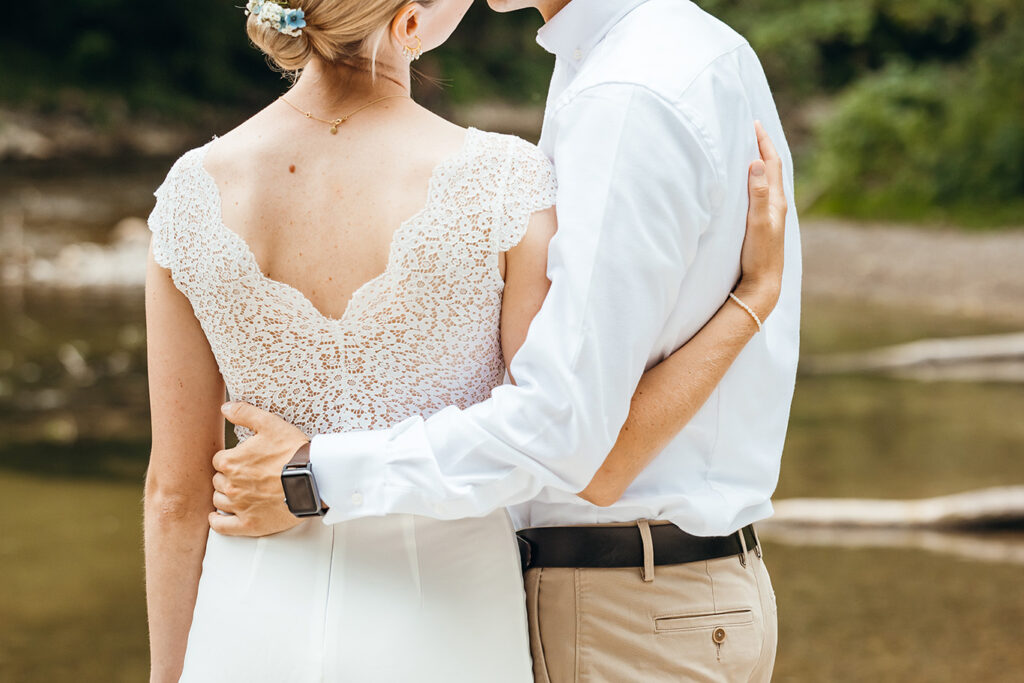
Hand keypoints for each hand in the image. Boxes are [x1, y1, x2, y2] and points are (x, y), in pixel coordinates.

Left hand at [208, 401, 309, 536]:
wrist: (315, 479)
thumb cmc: (294, 453)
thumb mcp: (270, 424)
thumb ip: (245, 413)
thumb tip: (226, 407)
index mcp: (231, 462)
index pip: (219, 460)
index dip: (230, 459)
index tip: (242, 460)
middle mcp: (231, 485)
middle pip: (218, 481)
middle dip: (228, 477)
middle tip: (245, 475)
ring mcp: (239, 506)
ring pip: (219, 501)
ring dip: (225, 496)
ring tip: (239, 492)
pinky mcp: (250, 524)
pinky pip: (222, 526)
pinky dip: (218, 521)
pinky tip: (221, 516)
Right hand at [734, 120, 787, 321]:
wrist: (763, 286)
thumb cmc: (760, 256)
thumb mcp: (758, 222)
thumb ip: (758, 193)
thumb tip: (756, 162)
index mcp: (777, 202)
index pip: (771, 164)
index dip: (763, 142)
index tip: (754, 123)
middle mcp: (777, 207)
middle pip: (771, 169)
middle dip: (762, 148)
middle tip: (751, 131)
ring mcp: (771, 217)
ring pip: (767, 183)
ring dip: (759, 165)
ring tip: (749, 152)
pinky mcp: (763, 227)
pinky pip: (761, 196)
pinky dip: (755, 183)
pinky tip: (749, 188)